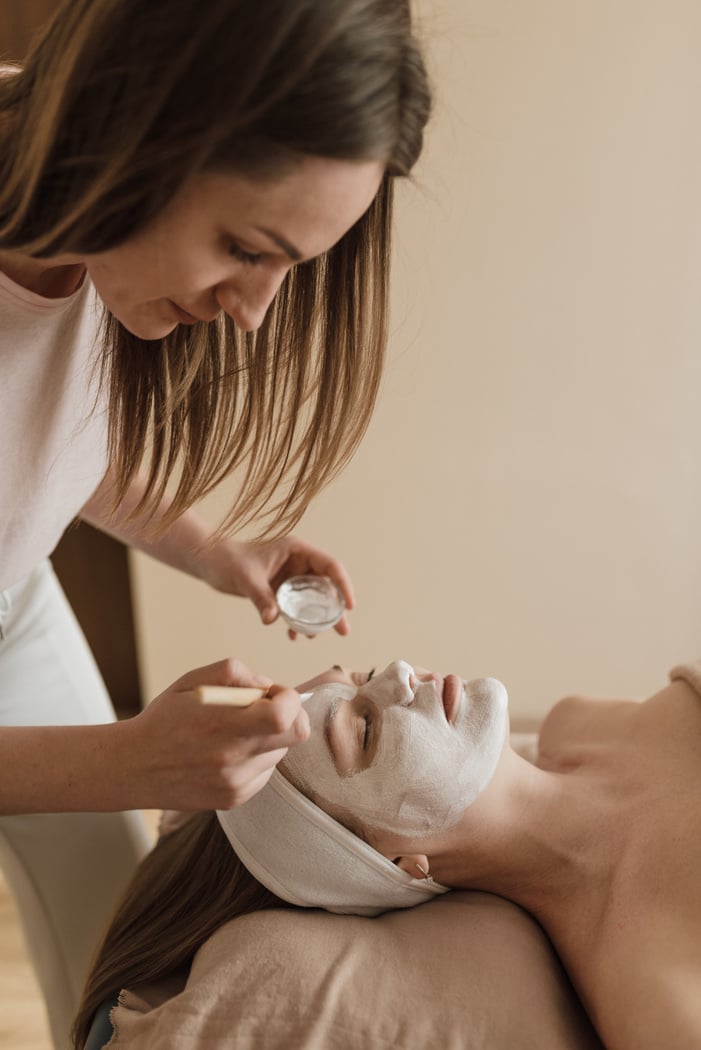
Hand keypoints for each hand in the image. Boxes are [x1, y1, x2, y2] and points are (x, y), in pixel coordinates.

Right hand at [120, 658, 309, 810]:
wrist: (132, 767)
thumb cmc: (164, 718)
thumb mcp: (193, 680)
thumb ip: (236, 673)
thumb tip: (268, 686)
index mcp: (224, 725)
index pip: (287, 715)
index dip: (288, 698)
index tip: (272, 693)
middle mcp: (234, 759)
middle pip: (296, 735)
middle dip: (288, 715)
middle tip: (263, 708)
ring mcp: (236, 783)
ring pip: (280, 752)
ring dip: (269, 737)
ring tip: (234, 732)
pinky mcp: (235, 799)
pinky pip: (264, 772)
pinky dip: (255, 758)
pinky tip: (227, 752)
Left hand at [199, 535, 354, 637]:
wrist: (210, 562)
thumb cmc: (227, 560)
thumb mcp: (247, 578)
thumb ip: (261, 597)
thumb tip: (272, 619)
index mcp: (297, 550)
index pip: (330, 566)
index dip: (343, 585)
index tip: (349, 606)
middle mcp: (298, 562)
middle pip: (327, 585)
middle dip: (335, 610)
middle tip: (343, 631)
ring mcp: (291, 576)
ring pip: (313, 599)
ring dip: (317, 619)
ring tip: (315, 637)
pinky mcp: (281, 589)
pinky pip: (296, 607)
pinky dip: (297, 621)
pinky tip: (292, 636)